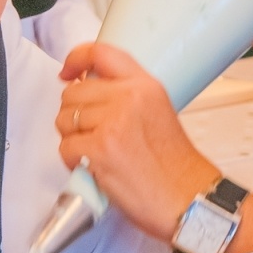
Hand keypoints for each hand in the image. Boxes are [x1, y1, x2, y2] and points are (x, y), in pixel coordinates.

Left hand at [57, 43, 220, 238]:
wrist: (188, 199)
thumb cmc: (174, 166)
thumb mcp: (157, 112)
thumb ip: (125, 95)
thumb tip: (85, 88)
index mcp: (145, 85)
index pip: (100, 53)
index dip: (76, 58)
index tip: (68, 72)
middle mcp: (129, 98)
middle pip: (73, 93)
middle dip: (75, 115)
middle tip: (94, 136)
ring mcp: (112, 123)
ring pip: (64, 120)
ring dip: (73, 139)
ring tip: (98, 153)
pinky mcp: (99, 149)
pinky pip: (65, 147)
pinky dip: (73, 161)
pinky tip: (95, 169)